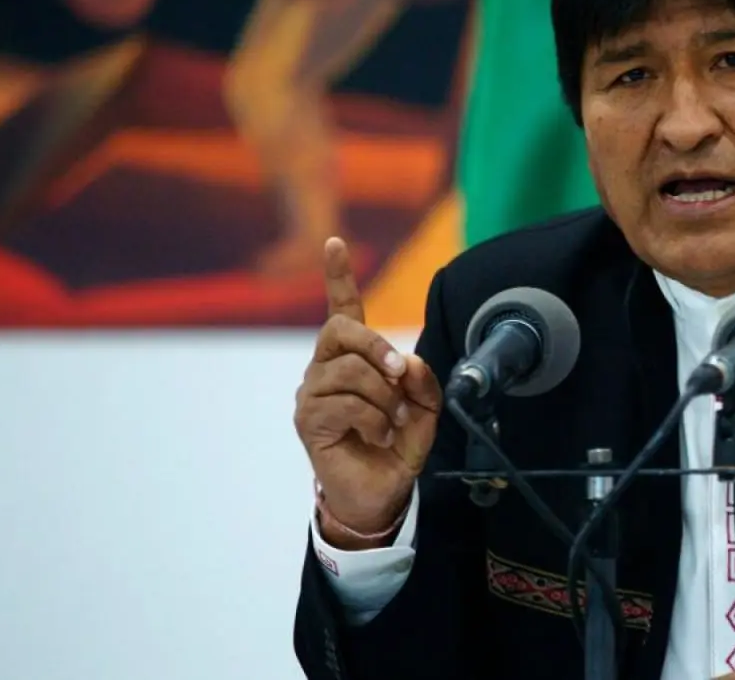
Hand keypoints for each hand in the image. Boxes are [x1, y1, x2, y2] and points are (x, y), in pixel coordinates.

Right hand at [293, 237, 441, 547]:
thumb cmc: (397, 445)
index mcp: (352, 358)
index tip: (335, 243)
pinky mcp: (309, 421)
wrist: (380, 491)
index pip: (343, 311)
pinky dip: (374, 420)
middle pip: (341, 332)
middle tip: (399, 375)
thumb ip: (423, 380)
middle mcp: (325, 370)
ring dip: (384, 398)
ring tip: (393, 422)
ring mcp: (313, 394)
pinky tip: (378, 435)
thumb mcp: (425, 408)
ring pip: (351, 372)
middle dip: (376, 347)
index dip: (338, 276)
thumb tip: (406, 361)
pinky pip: (347, 405)